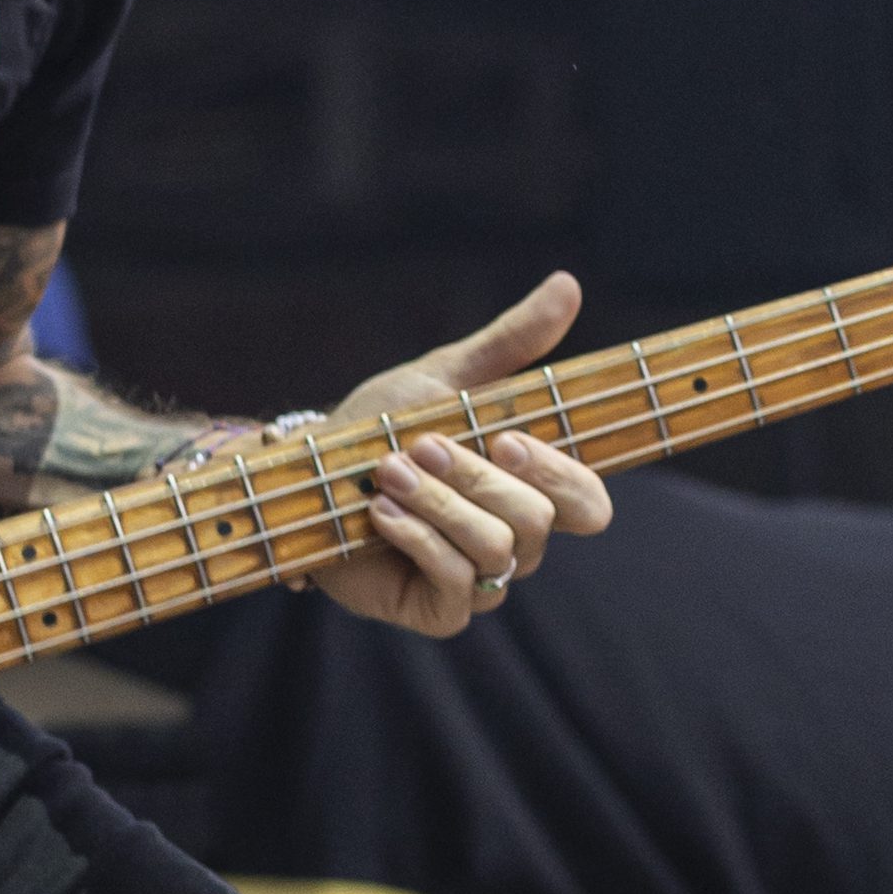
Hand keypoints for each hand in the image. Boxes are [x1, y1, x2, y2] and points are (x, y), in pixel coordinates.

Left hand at [307, 274, 613, 638]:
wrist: (304, 472)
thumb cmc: (379, 426)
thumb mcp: (446, 376)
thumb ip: (510, 342)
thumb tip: (570, 284)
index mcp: (526, 489)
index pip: (589, 504)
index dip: (562, 477)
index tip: (507, 440)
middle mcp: (514, 539)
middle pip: (538, 522)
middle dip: (475, 479)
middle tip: (421, 446)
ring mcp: (480, 580)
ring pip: (497, 551)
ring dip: (438, 504)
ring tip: (388, 473)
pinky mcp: (438, 609)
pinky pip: (458, 586)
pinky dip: (418, 541)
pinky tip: (380, 514)